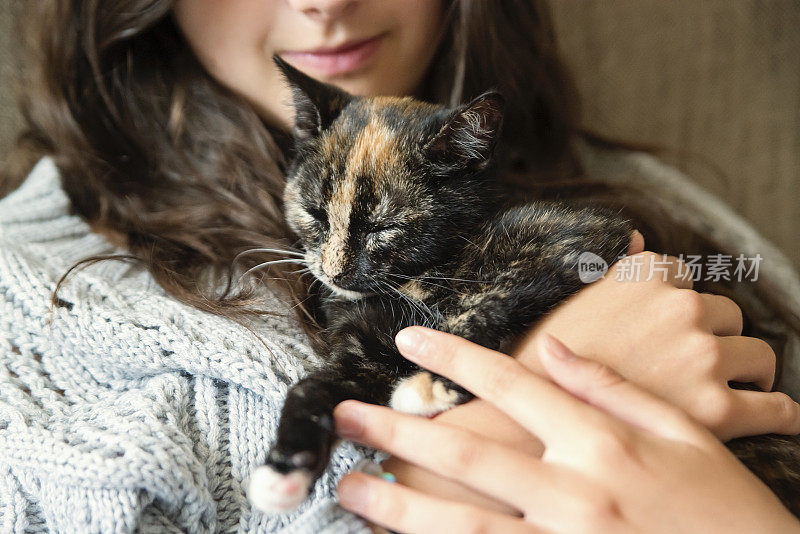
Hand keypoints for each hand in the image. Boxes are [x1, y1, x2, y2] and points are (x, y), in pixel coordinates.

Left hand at [334, 327, 799, 533]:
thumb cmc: (723, 507)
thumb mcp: (680, 432)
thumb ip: (610, 387)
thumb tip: (553, 348)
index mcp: (602, 444)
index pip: (512, 385)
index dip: (454, 358)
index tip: (407, 340)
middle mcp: (576, 493)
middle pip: (470, 455)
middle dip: (400, 432)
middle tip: (344, 416)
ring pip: (465, 526)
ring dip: (401, 508)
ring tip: (351, 490)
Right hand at [514, 242, 793, 440]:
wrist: (523, 422)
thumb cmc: (542, 362)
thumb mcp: (570, 299)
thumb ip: (614, 268)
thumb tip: (639, 236)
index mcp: (646, 273)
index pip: (688, 281)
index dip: (680, 309)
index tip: (669, 331)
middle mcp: (682, 307)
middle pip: (727, 316)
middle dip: (714, 338)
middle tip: (692, 367)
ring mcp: (703, 356)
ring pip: (758, 356)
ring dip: (746, 372)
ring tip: (735, 390)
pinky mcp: (719, 410)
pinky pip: (776, 408)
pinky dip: (781, 413)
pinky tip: (778, 417)